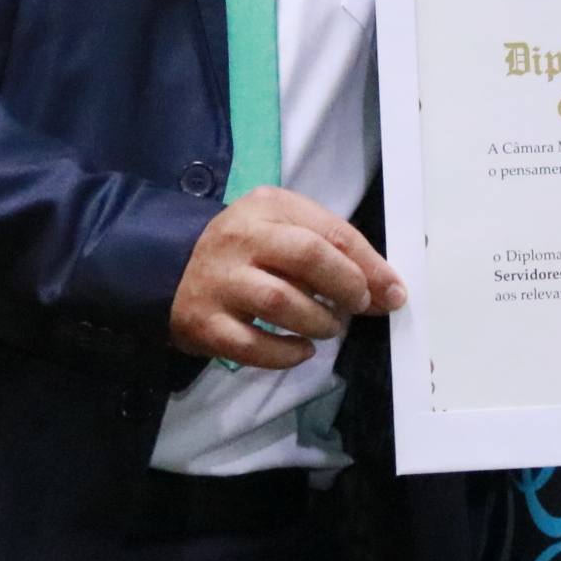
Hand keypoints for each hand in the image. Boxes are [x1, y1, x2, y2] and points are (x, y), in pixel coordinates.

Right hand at [168, 187, 405, 368]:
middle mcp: (240, 239)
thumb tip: (385, 290)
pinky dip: (287, 353)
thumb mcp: (284, 227)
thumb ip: (333, 251)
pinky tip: (302, 350)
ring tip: (328, 328)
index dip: (370, 265)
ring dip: (318, 322)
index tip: (392, 291)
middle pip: (307, 257)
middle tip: (357, 307)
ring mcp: (219, 282)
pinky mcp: (205, 323)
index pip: (330, 231)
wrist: (168, 268)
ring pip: (281, 302)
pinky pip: (253, 346)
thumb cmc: (244, 249)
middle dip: (346, 286)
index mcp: (267, 206)